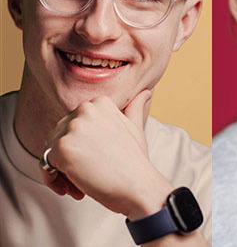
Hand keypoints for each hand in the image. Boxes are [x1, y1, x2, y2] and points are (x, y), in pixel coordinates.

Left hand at [39, 90, 173, 218]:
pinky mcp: (62, 149)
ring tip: (81, 184)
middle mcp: (84, 110)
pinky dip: (53, 181)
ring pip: (51, 150)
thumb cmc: (135, 160)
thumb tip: (145, 93)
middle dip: (69, 158)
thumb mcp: (135, 128)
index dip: (81, 144)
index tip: (95, 158)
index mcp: (100, 102)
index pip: (73, 123)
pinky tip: (74, 189)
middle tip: (89, 175)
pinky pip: (45, 166)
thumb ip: (134, 109)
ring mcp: (72, 128)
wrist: (138, 185)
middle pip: (60, 136)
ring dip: (61, 170)